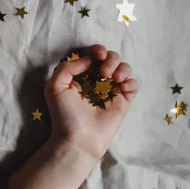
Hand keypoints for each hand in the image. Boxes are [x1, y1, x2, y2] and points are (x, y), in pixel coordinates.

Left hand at [43, 44, 139, 159]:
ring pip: (125, 68)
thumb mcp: (54, 87)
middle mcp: (97, 80)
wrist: (78, 138)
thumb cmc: (64, 114)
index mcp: (81, 74)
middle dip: (111, 59)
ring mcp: (111, 90)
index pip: (92, 54)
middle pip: (111, 57)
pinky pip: (134, 84)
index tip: (97, 56)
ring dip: (122, 68)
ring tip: (113, 78)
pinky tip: (121, 87)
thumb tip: (87, 59)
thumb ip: (66, 67)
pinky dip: (131, 81)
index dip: (97, 50)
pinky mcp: (123, 100)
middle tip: (103, 72)